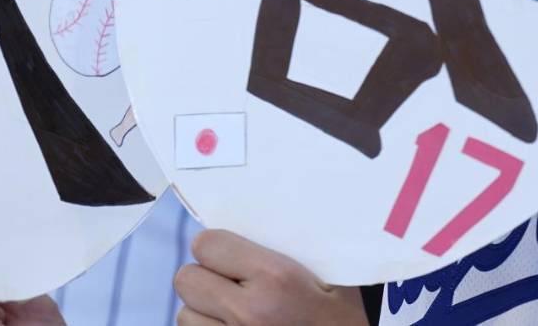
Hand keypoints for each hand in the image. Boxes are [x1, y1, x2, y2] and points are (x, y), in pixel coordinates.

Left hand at [174, 229, 367, 324]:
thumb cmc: (351, 318)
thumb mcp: (335, 277)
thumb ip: (293, 250)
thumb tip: (258, 221)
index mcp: (275, 278)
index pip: (207, 244)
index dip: (218, 246)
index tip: (232, 253)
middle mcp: (247, 312)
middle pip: (187, 279)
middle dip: (206, 277)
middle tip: (231, 283)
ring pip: (185, 315)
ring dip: (205, 311)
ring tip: (233, 312)